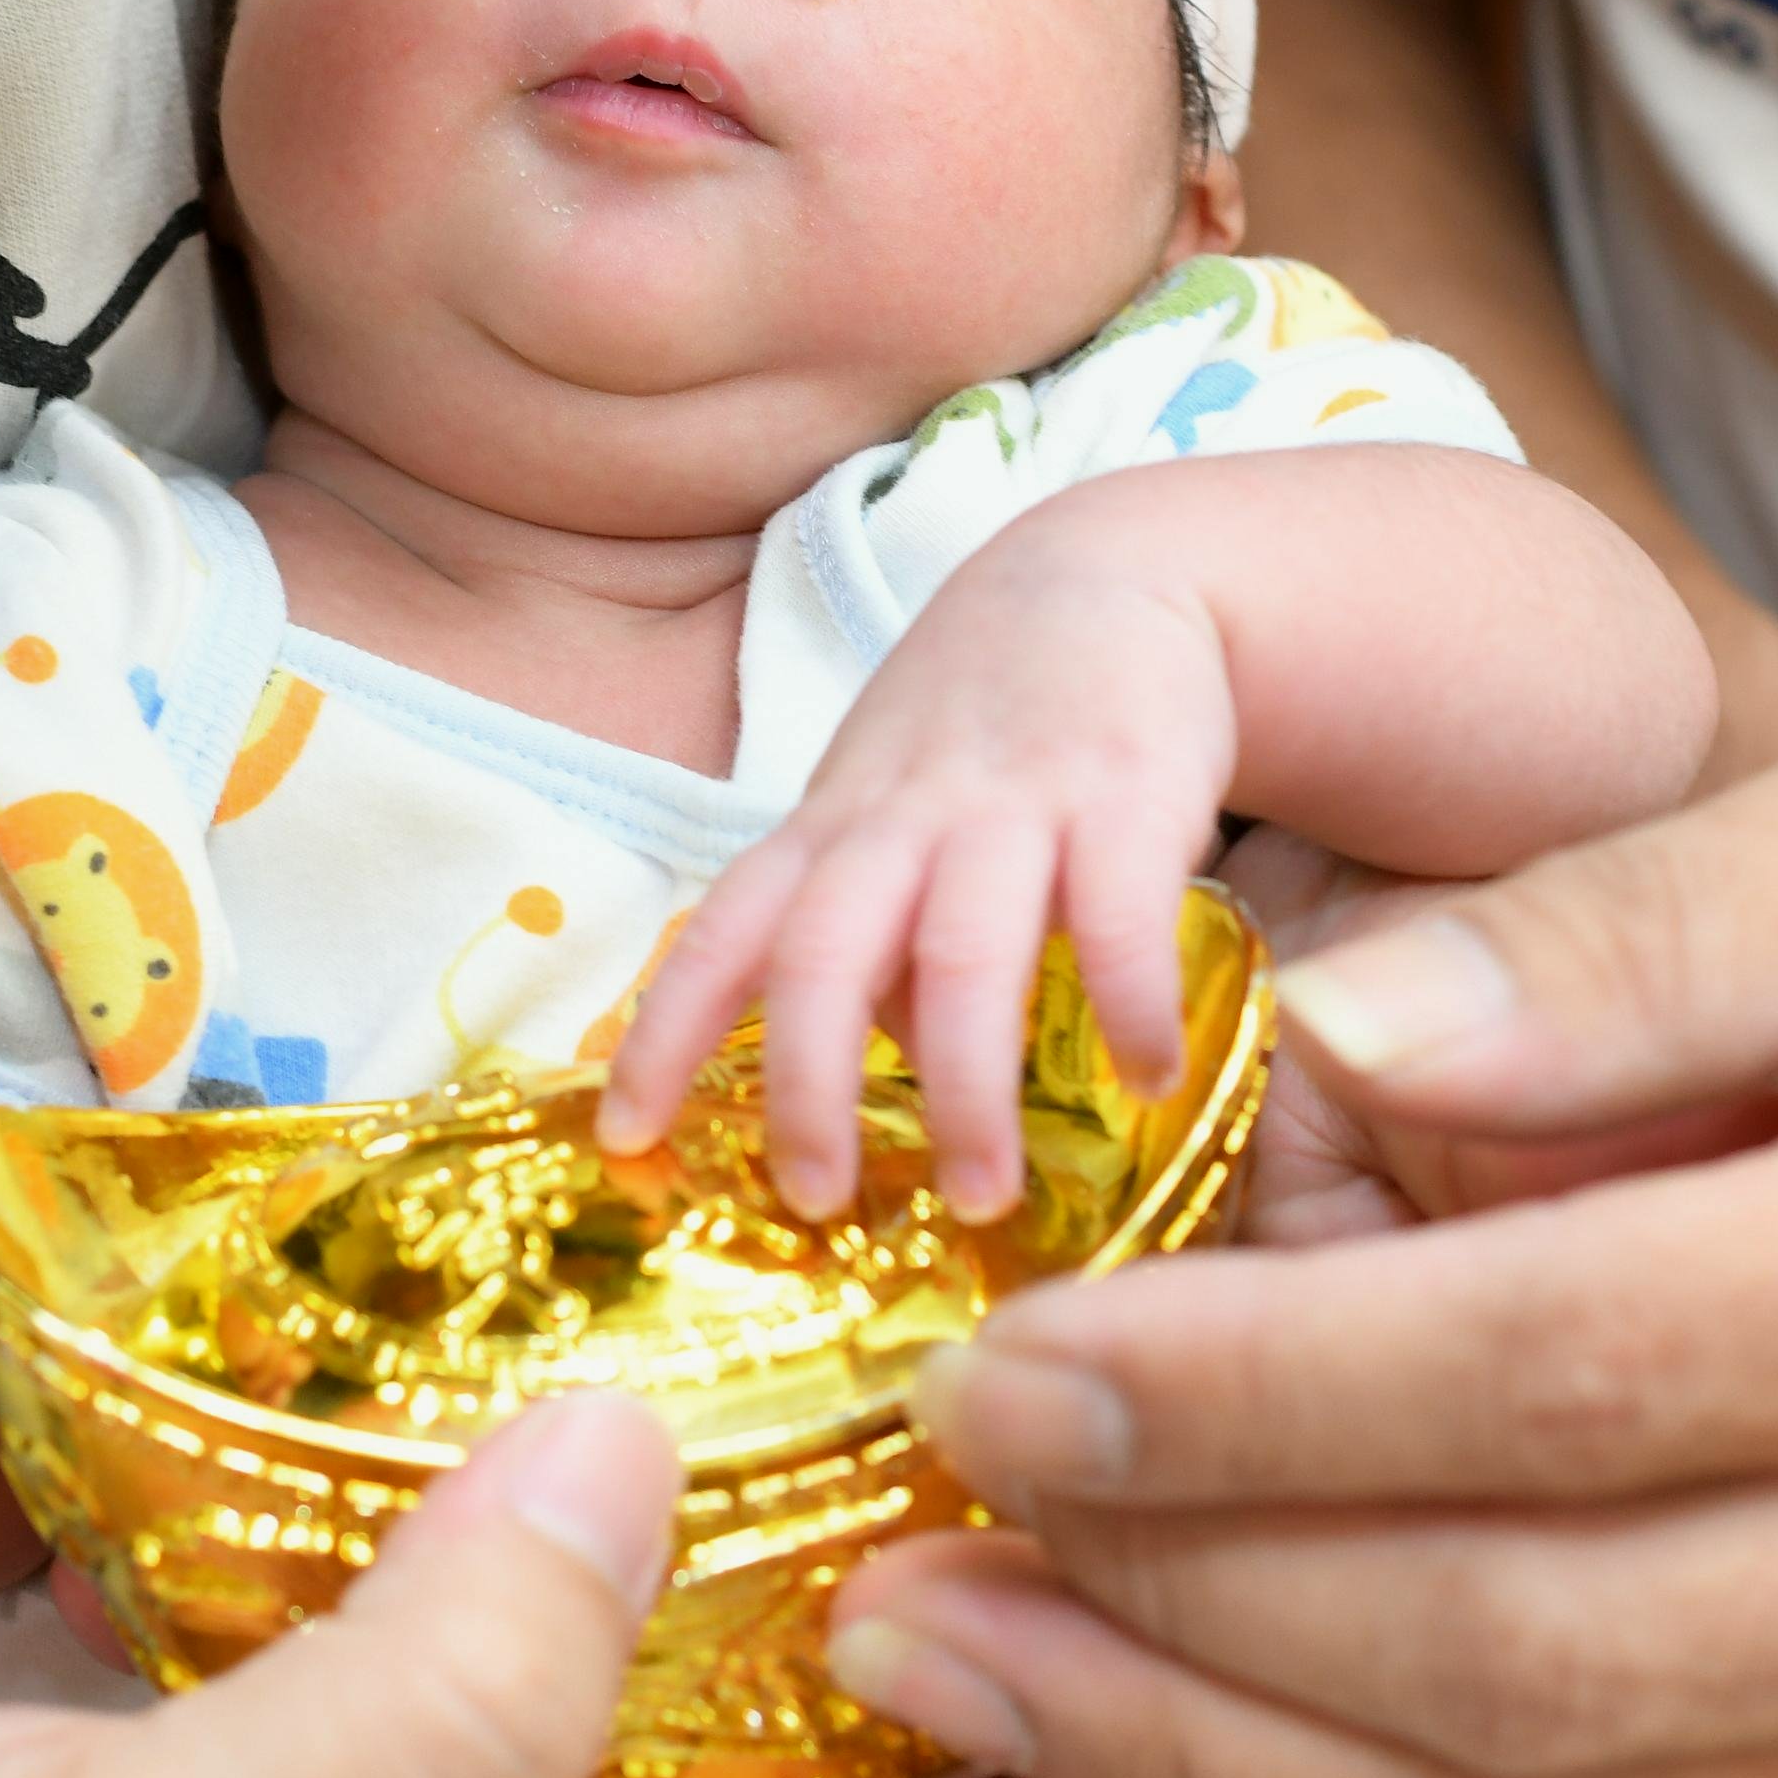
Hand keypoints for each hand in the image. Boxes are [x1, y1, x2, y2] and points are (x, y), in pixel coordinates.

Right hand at [0, 1397, 1173, 1777]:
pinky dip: (680, 1523)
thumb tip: (656, 1444)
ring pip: (801, 1707)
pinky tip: (670, 1346)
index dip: (1163, 1686)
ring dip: (874, 1518)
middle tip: (1082, 1286)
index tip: (1180, 1425)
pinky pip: (624, 1663)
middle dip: (1057, 1575)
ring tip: (925, 1262)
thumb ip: (438, 1698)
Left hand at [599, 530, 1236, 1218]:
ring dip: (966, 1085)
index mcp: (829, 832)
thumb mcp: (891, 819)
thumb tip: (885, 1075)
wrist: (1111, 573)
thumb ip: (873, 941)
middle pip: (819, 956)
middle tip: (817, 1203)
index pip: (720, 934)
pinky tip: (1153, 1083)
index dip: (663, 1033)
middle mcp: (900, 820)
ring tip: (984, 1197)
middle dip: (804, 1088)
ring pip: (961, 952)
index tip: (623, 1138)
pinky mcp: (1126, 790)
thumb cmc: (981, 728)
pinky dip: (1130, 1003)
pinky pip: (1119, 912)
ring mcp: (1011, 803)